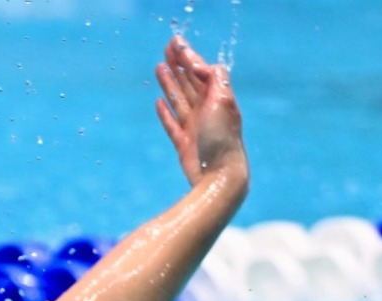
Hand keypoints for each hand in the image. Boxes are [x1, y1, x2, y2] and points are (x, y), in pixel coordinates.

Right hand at [155, 36, 247, 186]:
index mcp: (218, 99)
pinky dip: (165, 112)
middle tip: (167, 48)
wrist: (219, 175)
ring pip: (179, 99)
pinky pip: (172, 124)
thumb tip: (200, 66)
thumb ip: (214, 79)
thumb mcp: (223, 102)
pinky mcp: (184, 144)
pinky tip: (159, 102)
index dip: (190, 57)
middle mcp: (207, 111)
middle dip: (179, 65)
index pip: (202, 72)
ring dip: (170, 83)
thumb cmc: (223, 139)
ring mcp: (195, 128)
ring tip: (159, 67)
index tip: (177, 43)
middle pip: (190, 82)